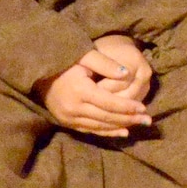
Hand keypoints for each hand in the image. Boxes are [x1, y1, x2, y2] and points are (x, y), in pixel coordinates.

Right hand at [37, 47, 153, 136]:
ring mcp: (69, 118)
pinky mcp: (67, 123)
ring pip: (100, 126)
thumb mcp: (84, 55)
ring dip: (121, 126)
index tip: (144, 108)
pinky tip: (122, 132)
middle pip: (107, 117)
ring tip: (139, 125)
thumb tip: (128, 74)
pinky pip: (90, 130)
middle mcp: (74, 108)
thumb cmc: (64, 61)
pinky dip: (107, 132)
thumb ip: (106, 64)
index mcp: (80, 91)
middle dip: (129, 118)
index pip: (110, 103)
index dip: (128, 106)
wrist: (38, 72)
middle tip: (148, 120)